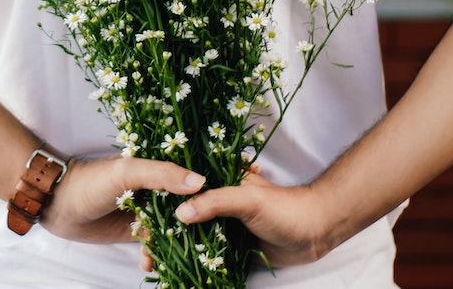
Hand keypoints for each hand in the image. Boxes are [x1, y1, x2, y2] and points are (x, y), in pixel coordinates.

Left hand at [39, 156, 205, 243]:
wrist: (57, 204)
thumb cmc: (91, 181)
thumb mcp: (127, 172)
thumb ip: (161, 175)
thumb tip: (200, 183)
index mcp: (156, 168)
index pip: (189, 179)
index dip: (205, 193)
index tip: (221, 208)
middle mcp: (155, 189)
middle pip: (184, 207)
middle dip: (193, 226)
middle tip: (202, 242)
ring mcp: (145, 211)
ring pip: (171, 230)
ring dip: (173, 245)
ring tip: (172, 258)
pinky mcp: (134, 231)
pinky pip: (153, 244)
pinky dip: (155, 255)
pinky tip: (150, 263)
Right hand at [154, 172, 332, 268]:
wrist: (315, 232)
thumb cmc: (284, 207)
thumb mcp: (247, 198)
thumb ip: (215, 203)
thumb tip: (180, 215)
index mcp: (216, 181)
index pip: (179, 188)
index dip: (157, 201)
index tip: (137, 215)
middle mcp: (214, 201)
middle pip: (179, 215)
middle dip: (158, 232)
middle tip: (141, 248)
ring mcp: (221, 225)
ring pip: (189, 237)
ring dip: (171, 250)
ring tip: (150, 263)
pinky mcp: (229, 247)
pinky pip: (205, 255)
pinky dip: (190, 263)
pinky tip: (172, 271)